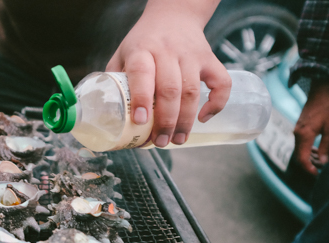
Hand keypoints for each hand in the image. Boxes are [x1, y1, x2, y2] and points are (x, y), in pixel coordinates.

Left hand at [106, 0, 230, 146]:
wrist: (174, 14)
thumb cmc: (143, 41)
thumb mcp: (122, 54)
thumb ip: (115, 81)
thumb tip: (108, 118)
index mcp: (142, 50)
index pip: (142, 72)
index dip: (142, 98)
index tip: (140, 121)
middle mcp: (168, 51)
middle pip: (170, 89)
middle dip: (165, 121)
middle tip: (160, 142)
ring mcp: (191, 55)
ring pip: (192, 91)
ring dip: (185, 121)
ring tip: (177, 140)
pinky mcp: (209, 59)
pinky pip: (221, 82)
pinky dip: (216, 103)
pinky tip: (204, 118)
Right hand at [293, 81, 328, 174]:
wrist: (321, 90)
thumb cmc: (328, 107)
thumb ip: (326, 146)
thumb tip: (323, 162)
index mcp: (304, 135)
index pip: (302, 158)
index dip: (308, 169)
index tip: (317, 174)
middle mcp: (297, 134)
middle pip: (299, 156)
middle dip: (310, 164)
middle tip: (323, 169)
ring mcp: (297, 131)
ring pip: (299, 150)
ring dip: (309, 158)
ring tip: (322, 161)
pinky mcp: (299, 128)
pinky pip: (301, 144)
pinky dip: (308, 150)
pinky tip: (317, 151)